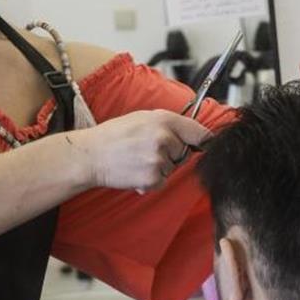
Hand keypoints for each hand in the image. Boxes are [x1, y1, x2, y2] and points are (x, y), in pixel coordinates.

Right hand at [68, 110, 211, 191]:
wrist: (91, 155)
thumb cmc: (113, 135)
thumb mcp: (142, 118)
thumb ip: (167, 124)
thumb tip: (190, 134)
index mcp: (163, 119)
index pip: (198, 131)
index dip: (205, 139)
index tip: (208, 144)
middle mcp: (164, 138)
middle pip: (184, 152)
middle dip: (171, 154)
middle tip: (146, 149)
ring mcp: (160, 159)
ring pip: (171, 168)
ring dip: (159, 168)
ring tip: (136, 159)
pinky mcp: (153, 178)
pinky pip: (161, 181)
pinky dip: (150, 180)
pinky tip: (134, 171)